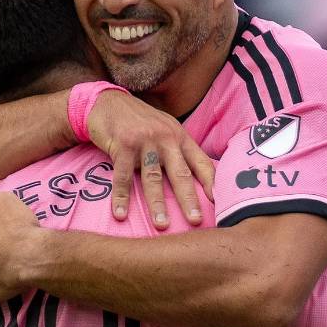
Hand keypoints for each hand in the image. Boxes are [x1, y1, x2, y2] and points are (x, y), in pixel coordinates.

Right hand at [87, 91, 214, 228]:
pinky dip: (121, 197)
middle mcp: (166, 138)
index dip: (212, 182)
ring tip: (161, 224)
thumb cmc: (139, 121)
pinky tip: (120, 214)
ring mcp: (144, 141)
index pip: (201, 161)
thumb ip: (177, 150)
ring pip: (153, 178)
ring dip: (157, 203)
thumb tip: (196, 179)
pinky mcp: (123, 145)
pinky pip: (123, 176)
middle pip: (180, 173)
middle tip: (196, 220)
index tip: (219, 203)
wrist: (108, 102)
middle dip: (188, 199)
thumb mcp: (164, 130)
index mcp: (180, 137)